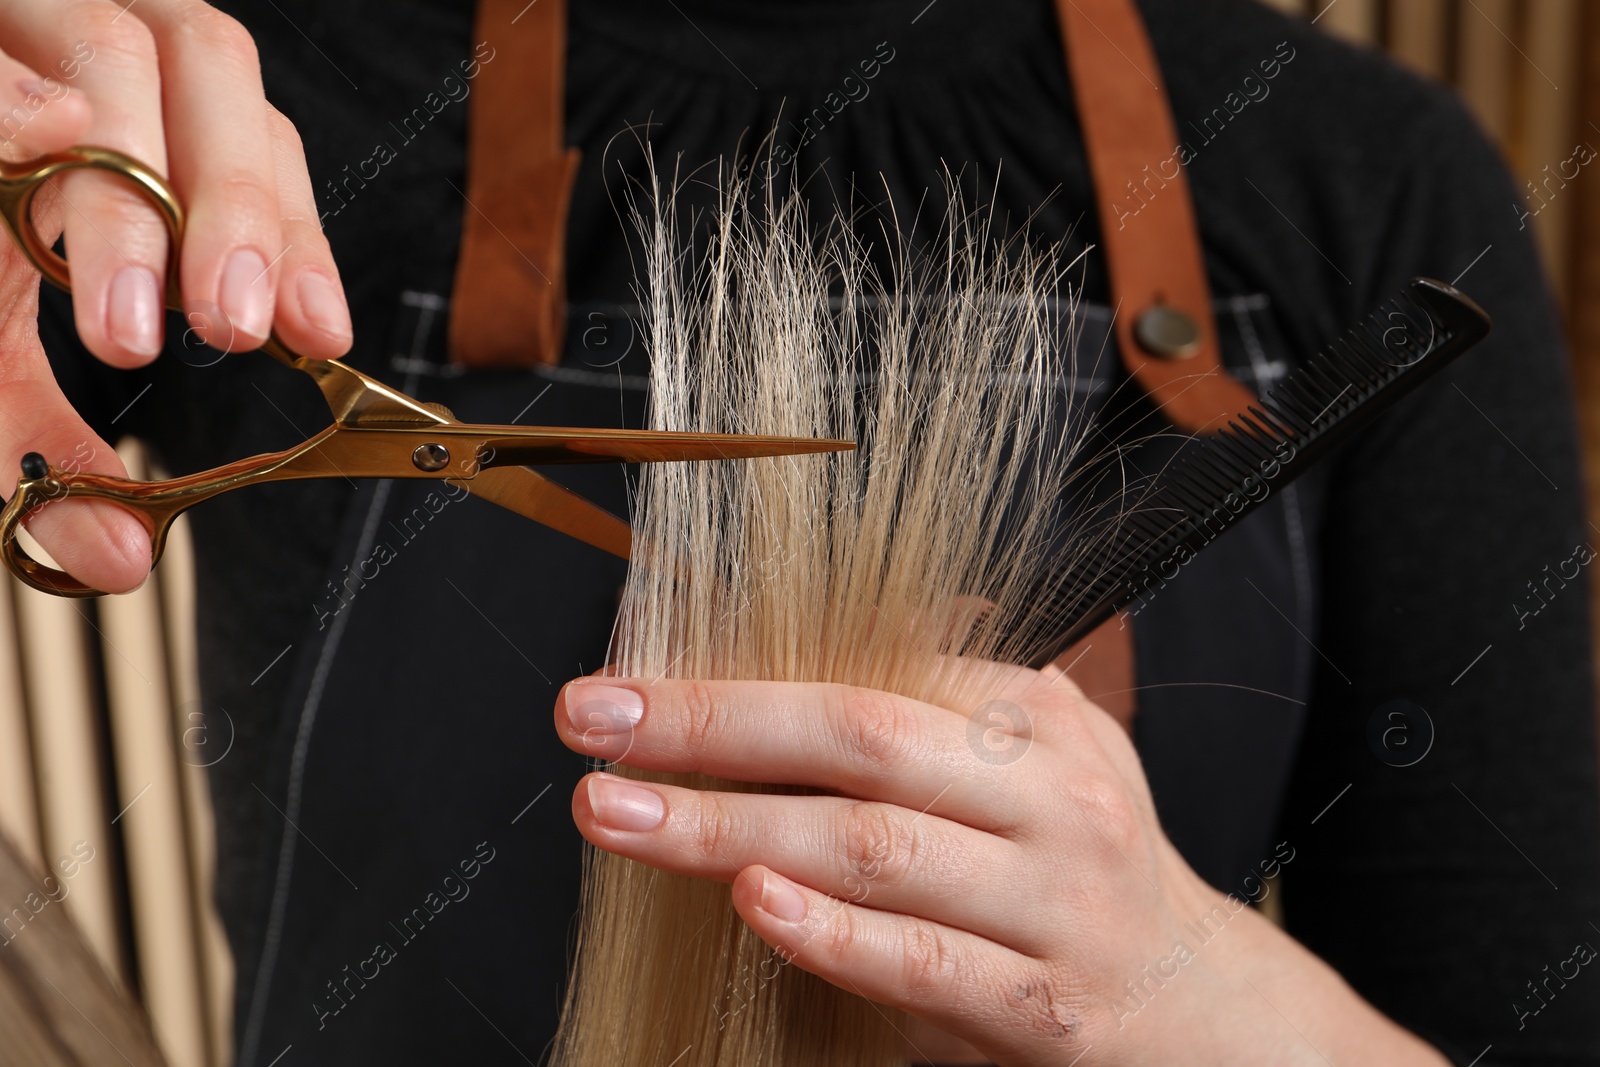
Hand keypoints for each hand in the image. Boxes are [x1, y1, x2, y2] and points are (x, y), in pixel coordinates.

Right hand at [0, 1, 351, 591]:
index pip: (260, 152)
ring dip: (129, 192)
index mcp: (145, 117)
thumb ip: (49, 442)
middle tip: (229, 329)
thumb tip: (114, 561)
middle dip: (234, 210)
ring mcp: (18, 18)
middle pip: (212, 76)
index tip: (319, 337)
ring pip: (116, 45)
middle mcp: (96, 47)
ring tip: (125, 316)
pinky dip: (9, 96)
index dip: (297, 242)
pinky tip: (43, 138)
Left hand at [555, 667, 1450, 1065]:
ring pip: (877, 850)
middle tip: (595, 724)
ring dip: (733, 828)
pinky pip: (924, 965)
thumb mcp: (1041, 757)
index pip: (870, 675)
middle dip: (713, 727)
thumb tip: (775, 645)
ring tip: (626, 816)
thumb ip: (934, 701)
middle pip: (861, 740)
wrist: (1201, 1004)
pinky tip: (754, 903)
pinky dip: (833, 934)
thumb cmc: (1083, 863)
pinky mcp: (1042, 1006)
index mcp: (1032, 721)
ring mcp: (1050, 903)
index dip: (739, 676)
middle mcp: (1049, 798)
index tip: (630, 683)